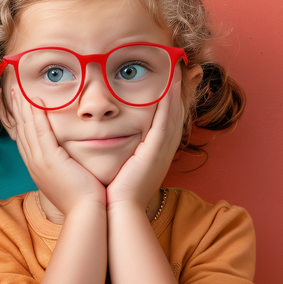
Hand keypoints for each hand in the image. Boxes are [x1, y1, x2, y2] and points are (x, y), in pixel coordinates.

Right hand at [11, 89, 106, 215]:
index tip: (20, 103)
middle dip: (17, 109)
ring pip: (27, 128)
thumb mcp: (70, 178)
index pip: (25, 139)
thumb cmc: (85, 198)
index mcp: (38, 168)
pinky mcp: (49, 160)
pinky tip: (33, 100)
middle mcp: (34, 164)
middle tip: (13, 90)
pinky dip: (35, 115)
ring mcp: (39, 162)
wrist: (87, 212)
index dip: (21, 120)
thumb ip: (68, 164)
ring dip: (22, 107)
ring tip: (18, 89)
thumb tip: (71, 157)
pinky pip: (39, 132)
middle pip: (21, 130)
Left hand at [106, 77, 183, 209]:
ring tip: (176, 72)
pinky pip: (164, 123)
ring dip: (176, 93)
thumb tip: (103, 140)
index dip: (168, 104)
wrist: (117, 211)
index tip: (167, 85)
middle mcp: (162, 151)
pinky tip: (169, 88)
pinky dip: (168, 105)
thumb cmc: (113, 194)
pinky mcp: (155, 152)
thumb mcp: (120, 169)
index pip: (164, 123)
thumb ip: (118, 154)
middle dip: (177, 94)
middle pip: (174, 116)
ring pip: (173, 116)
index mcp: (154, 155)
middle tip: (178, 72)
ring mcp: (161, 152)